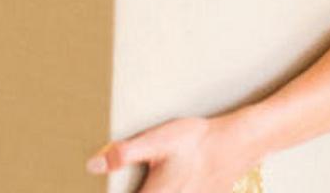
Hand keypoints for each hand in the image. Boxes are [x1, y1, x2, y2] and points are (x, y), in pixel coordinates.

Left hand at [85, 115, 258, 192]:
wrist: (236, 144)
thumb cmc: (196, 142)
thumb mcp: (155, 141)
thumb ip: (123, 154)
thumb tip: (92, 165)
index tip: (94, 189)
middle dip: (135, 189)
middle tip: (139, 178)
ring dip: (152, 191)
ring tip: (159, 176)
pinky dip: (170, 190)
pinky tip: (175, 180)